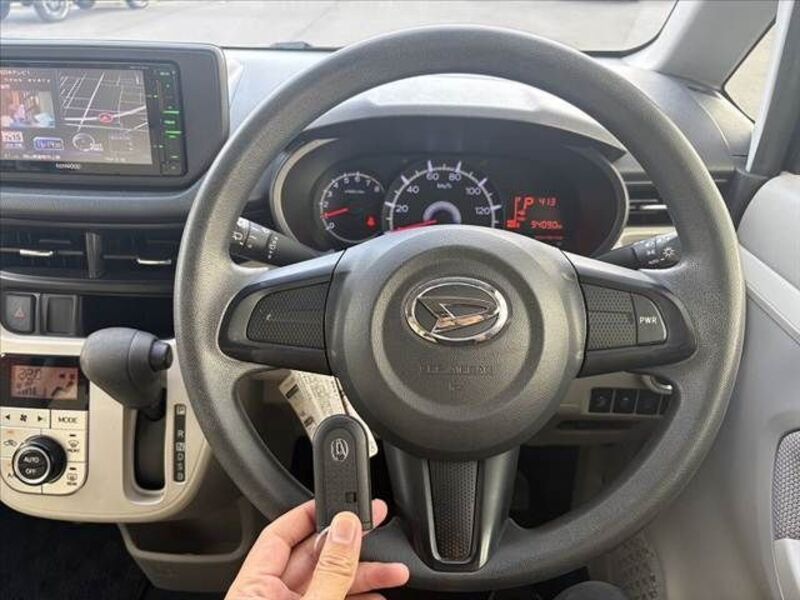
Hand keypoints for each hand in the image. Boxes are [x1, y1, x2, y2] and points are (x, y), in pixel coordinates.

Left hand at [226, 499, 408, 599]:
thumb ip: (329, 572)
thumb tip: (345, 530)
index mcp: (253, 588)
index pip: (279, 533)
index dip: (310, 513)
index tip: (340, 500)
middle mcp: (269, 599)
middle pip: (313, 558)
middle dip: (350, 546)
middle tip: (377, 524)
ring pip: (330, 583)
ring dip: (364, 576)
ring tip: (394, 570)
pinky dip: (358, 599)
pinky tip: (378, 596)